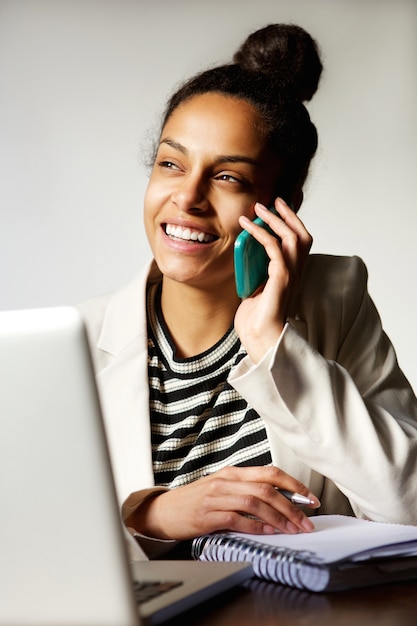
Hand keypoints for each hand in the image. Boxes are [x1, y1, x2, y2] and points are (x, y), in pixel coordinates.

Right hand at [132, 465, 319, 539]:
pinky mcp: (208, 515)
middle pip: (267, 488)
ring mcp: (216, 497)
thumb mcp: (222, 488)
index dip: (294, 485)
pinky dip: (256, 526)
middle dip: (292, 506)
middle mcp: (226, 481)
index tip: (310, 499)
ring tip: (293, 530)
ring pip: (255, 502)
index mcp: (233, 473)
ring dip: (279, 517)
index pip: (270, 473)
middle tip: (307, 521)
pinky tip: (268, 532)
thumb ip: (246, 490)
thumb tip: (279, 501)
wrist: (164, 511)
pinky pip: (237, 519)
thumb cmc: (195, 501)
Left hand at [234, 198, 311, 362]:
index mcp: (292, 273)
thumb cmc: (256, 318)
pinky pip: (275, 248)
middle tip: (272, 201)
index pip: (299, 242)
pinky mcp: (281, 278)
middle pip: (302, 235)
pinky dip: (261, 233)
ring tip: (258, 209)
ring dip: (275, 220)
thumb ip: (256, 271)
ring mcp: (291, 275)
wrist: (259, 337)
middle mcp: (296, 272)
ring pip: (292, 237)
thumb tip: (245, 254)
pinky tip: (247, 226)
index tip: (278, 208)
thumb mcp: (255, 287)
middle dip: (288, 215)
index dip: (292, 222)